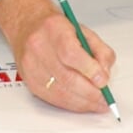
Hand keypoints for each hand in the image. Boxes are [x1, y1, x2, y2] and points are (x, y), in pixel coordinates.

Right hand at [0, 0, 115, 114]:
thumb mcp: (84, 31)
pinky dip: (71, 104)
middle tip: (105, 98)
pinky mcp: (30, 82)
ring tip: (97, 104)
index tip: (103, 80)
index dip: (89, 70)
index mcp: (54, 29)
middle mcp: (39, 47)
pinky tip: (82, 103)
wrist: (28, 27)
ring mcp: (32, 66)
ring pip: (60, 93)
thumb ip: (100, 51)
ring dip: (83, 103)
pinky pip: (53, 99)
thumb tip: (105, 75)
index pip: (71, 54)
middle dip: (90, 93)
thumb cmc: (57, 29)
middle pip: (67, 78)